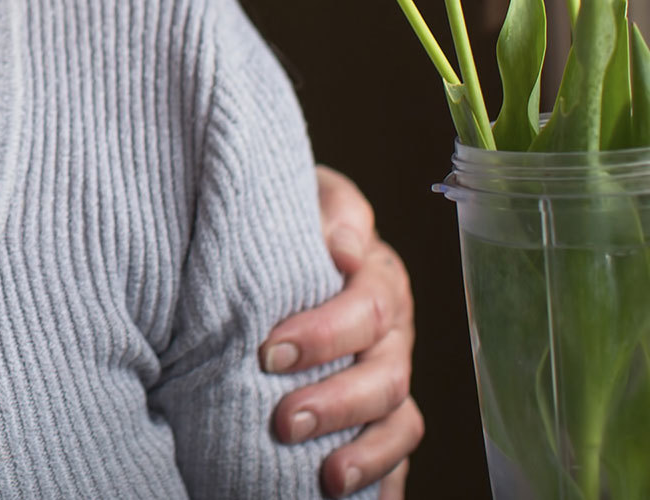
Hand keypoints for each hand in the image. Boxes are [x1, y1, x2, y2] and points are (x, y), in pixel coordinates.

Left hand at [264, 166, 420, 497]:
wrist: (267, 244)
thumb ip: (332, 207)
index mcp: (377, 278)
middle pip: (386, 375)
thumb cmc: (286, 219)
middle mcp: (392, 332)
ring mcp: (388, 377)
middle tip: (284, 420)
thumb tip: (345, 244)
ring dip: (366, 453)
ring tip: (327, 478)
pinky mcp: (377, 416)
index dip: (325, 334)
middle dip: (337, 402)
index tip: (270, 351)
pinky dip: (385, 481)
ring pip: (398, 422)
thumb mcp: (304, 193)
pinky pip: (396, 456)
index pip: (368, 308)